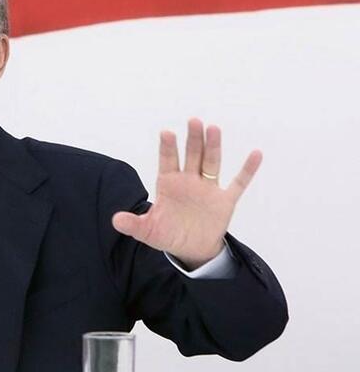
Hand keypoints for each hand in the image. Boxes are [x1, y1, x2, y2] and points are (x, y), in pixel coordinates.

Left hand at [112, 118, 261, 268]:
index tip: (166, 133)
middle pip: (191, 156)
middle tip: (193, 121)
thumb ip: (133, 224)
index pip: (167, 162)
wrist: (191, 250)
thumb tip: (116, 220)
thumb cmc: (168, 235)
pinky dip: (247, 169)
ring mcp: (207, 189)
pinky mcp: (225, 200)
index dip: (167, 148)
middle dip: (192, 139)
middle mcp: (188, 181)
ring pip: (211, 162)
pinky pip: (238, 182)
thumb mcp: (148, 231)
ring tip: (214, 129)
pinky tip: (256, 154)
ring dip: (213, 147)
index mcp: (168, 184)